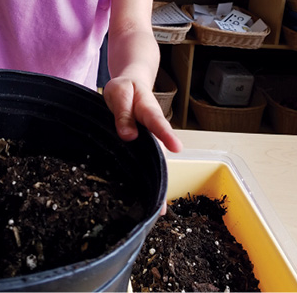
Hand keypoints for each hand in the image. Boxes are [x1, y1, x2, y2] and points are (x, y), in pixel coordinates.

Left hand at [103, 77, 180, 215]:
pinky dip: (145, 179)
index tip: (176, 147)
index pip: (158, 123)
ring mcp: (148, 139)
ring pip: (153, 163)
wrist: (129, 84)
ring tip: (157, 212)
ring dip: (156, 184)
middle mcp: (152, 129)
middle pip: (160, 154)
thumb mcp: (119, 92)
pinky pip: (143, 162)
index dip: (166, 135)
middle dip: (163, 178)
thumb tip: (128, 136)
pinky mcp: (141, 145)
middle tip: (163, 204)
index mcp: (148, 111)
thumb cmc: (125, 88)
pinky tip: (144, 200)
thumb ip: (123, 112)